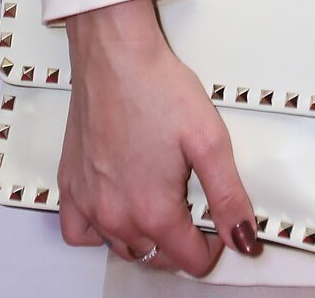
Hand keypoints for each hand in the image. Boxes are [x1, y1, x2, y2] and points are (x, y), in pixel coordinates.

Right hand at [58, 0, 261, 273]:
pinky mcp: (69, 186)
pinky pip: (79, 232)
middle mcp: (116, 217)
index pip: (189, 260)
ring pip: (121, 246)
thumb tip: (244, 240)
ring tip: (161, 203)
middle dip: (179, 243)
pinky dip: (98, 231)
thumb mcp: (210, 140)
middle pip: (156, 256)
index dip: (212, 248)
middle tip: (193, 207)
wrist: (116, 55)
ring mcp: (88, 204)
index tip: (218, 226)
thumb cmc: (160, 88)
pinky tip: (116, 206)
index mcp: (154, 211)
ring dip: (145, 238)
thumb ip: (229, 197)